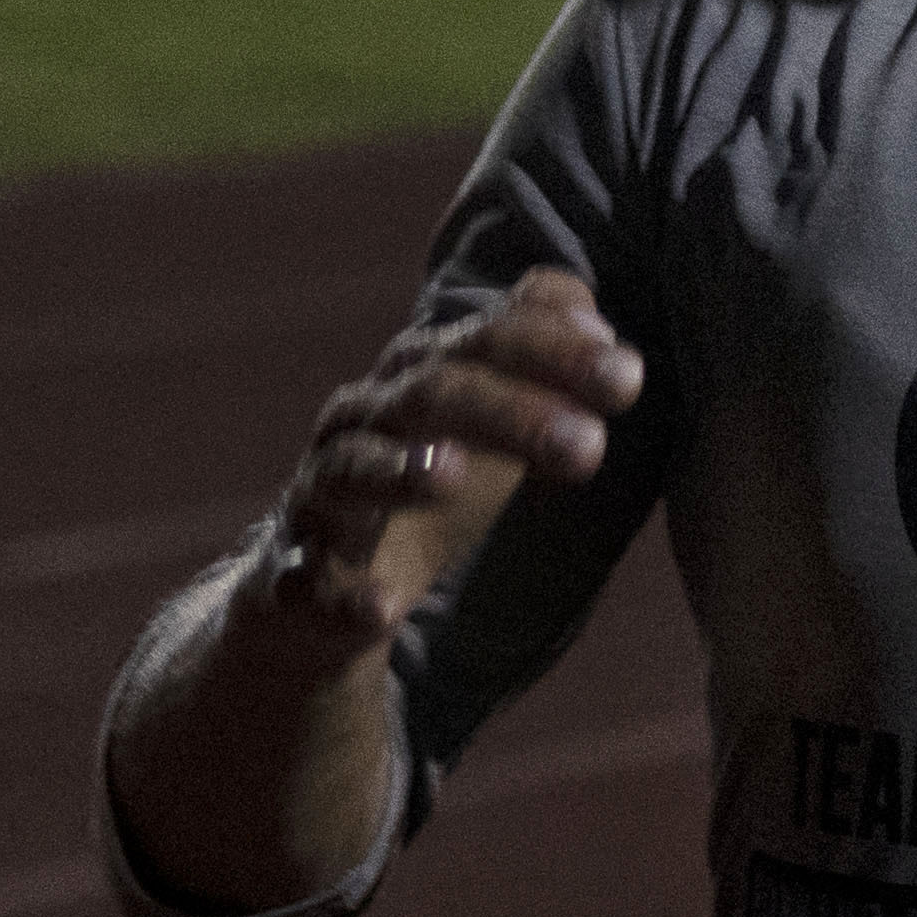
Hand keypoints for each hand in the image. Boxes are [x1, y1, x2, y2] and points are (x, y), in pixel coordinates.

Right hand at [250, 265, 636, 646]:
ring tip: (454, 475)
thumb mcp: (480, 416)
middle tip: (591, 447)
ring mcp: (319, 499)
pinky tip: (381, 611)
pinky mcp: (291, 580)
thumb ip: (532, 353)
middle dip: (511, 413)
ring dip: (401, 471)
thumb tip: (589, 306)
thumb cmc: (416, 483)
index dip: (552, 350)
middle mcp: (360, 423)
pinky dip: (343, 597)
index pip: (483, 341)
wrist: (311, 590)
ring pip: (352, 471)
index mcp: (412, 376)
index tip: (625, 376)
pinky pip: (307, 586)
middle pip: (430, 395)